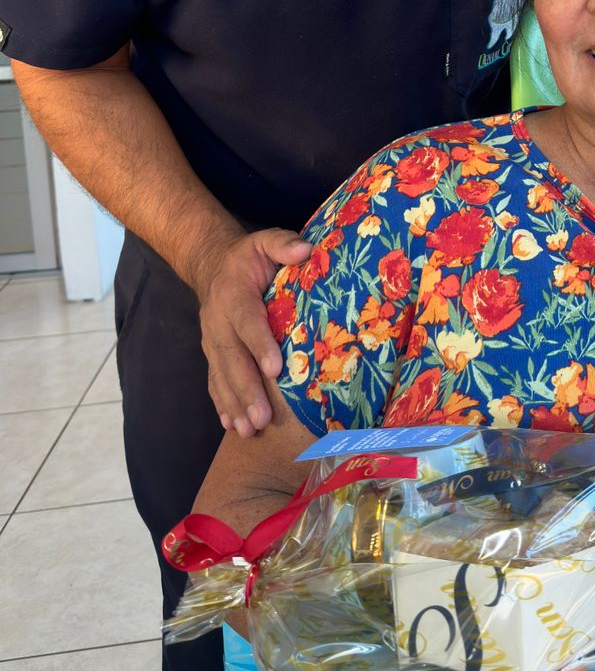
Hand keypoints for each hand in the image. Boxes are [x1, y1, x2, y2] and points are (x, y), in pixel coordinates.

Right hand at [192, 228, 310, 437]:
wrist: (212, 265)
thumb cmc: (250, 257)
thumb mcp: (265, 240)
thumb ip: (283, 244)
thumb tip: (307, 250)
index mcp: (234, 294)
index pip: (247, 321)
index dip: (260, 344)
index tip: (275, 368)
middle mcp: (218, 321)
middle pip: (232, 358)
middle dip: (247, 390)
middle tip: (263, 418)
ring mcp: (211, 340)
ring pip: (222, 375)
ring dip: (235, 404)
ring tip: (250, 430)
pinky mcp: (211, 353)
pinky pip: (214, 381)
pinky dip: (222, 404)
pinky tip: (232, 426)